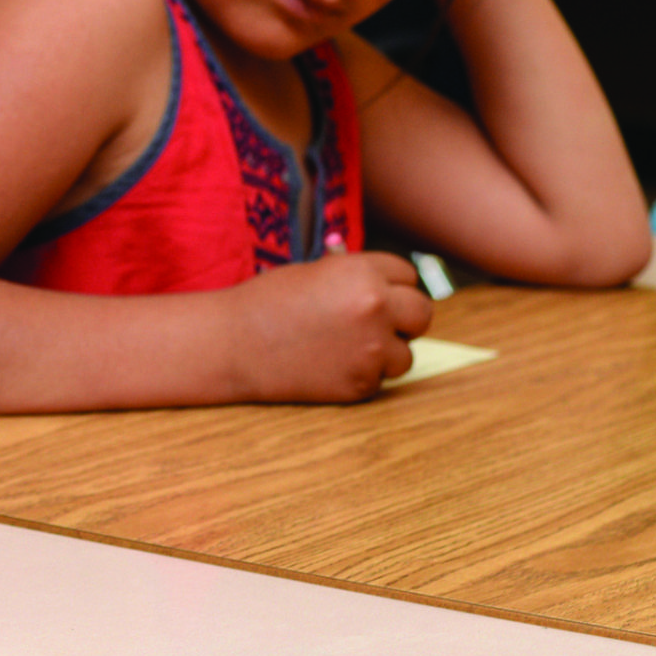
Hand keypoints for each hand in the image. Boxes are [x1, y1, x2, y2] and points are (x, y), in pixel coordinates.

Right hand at [228, 253, 428, 400]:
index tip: (375, 293)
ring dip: (384, 353)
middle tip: (376, 324)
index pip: (408, 275)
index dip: (391, 285)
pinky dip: (360, 375)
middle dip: (404, 319)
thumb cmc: (267, 302)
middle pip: (422, 313)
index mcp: (362, 273)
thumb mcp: (315, 272)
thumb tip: (390, 287)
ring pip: (406, 354)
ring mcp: (371, 349)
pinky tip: (327, 365)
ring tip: (343, 347)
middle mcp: (375, 308)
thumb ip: (357, 277)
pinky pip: (379, 380)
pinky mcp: (361, 384)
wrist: (232, 344)